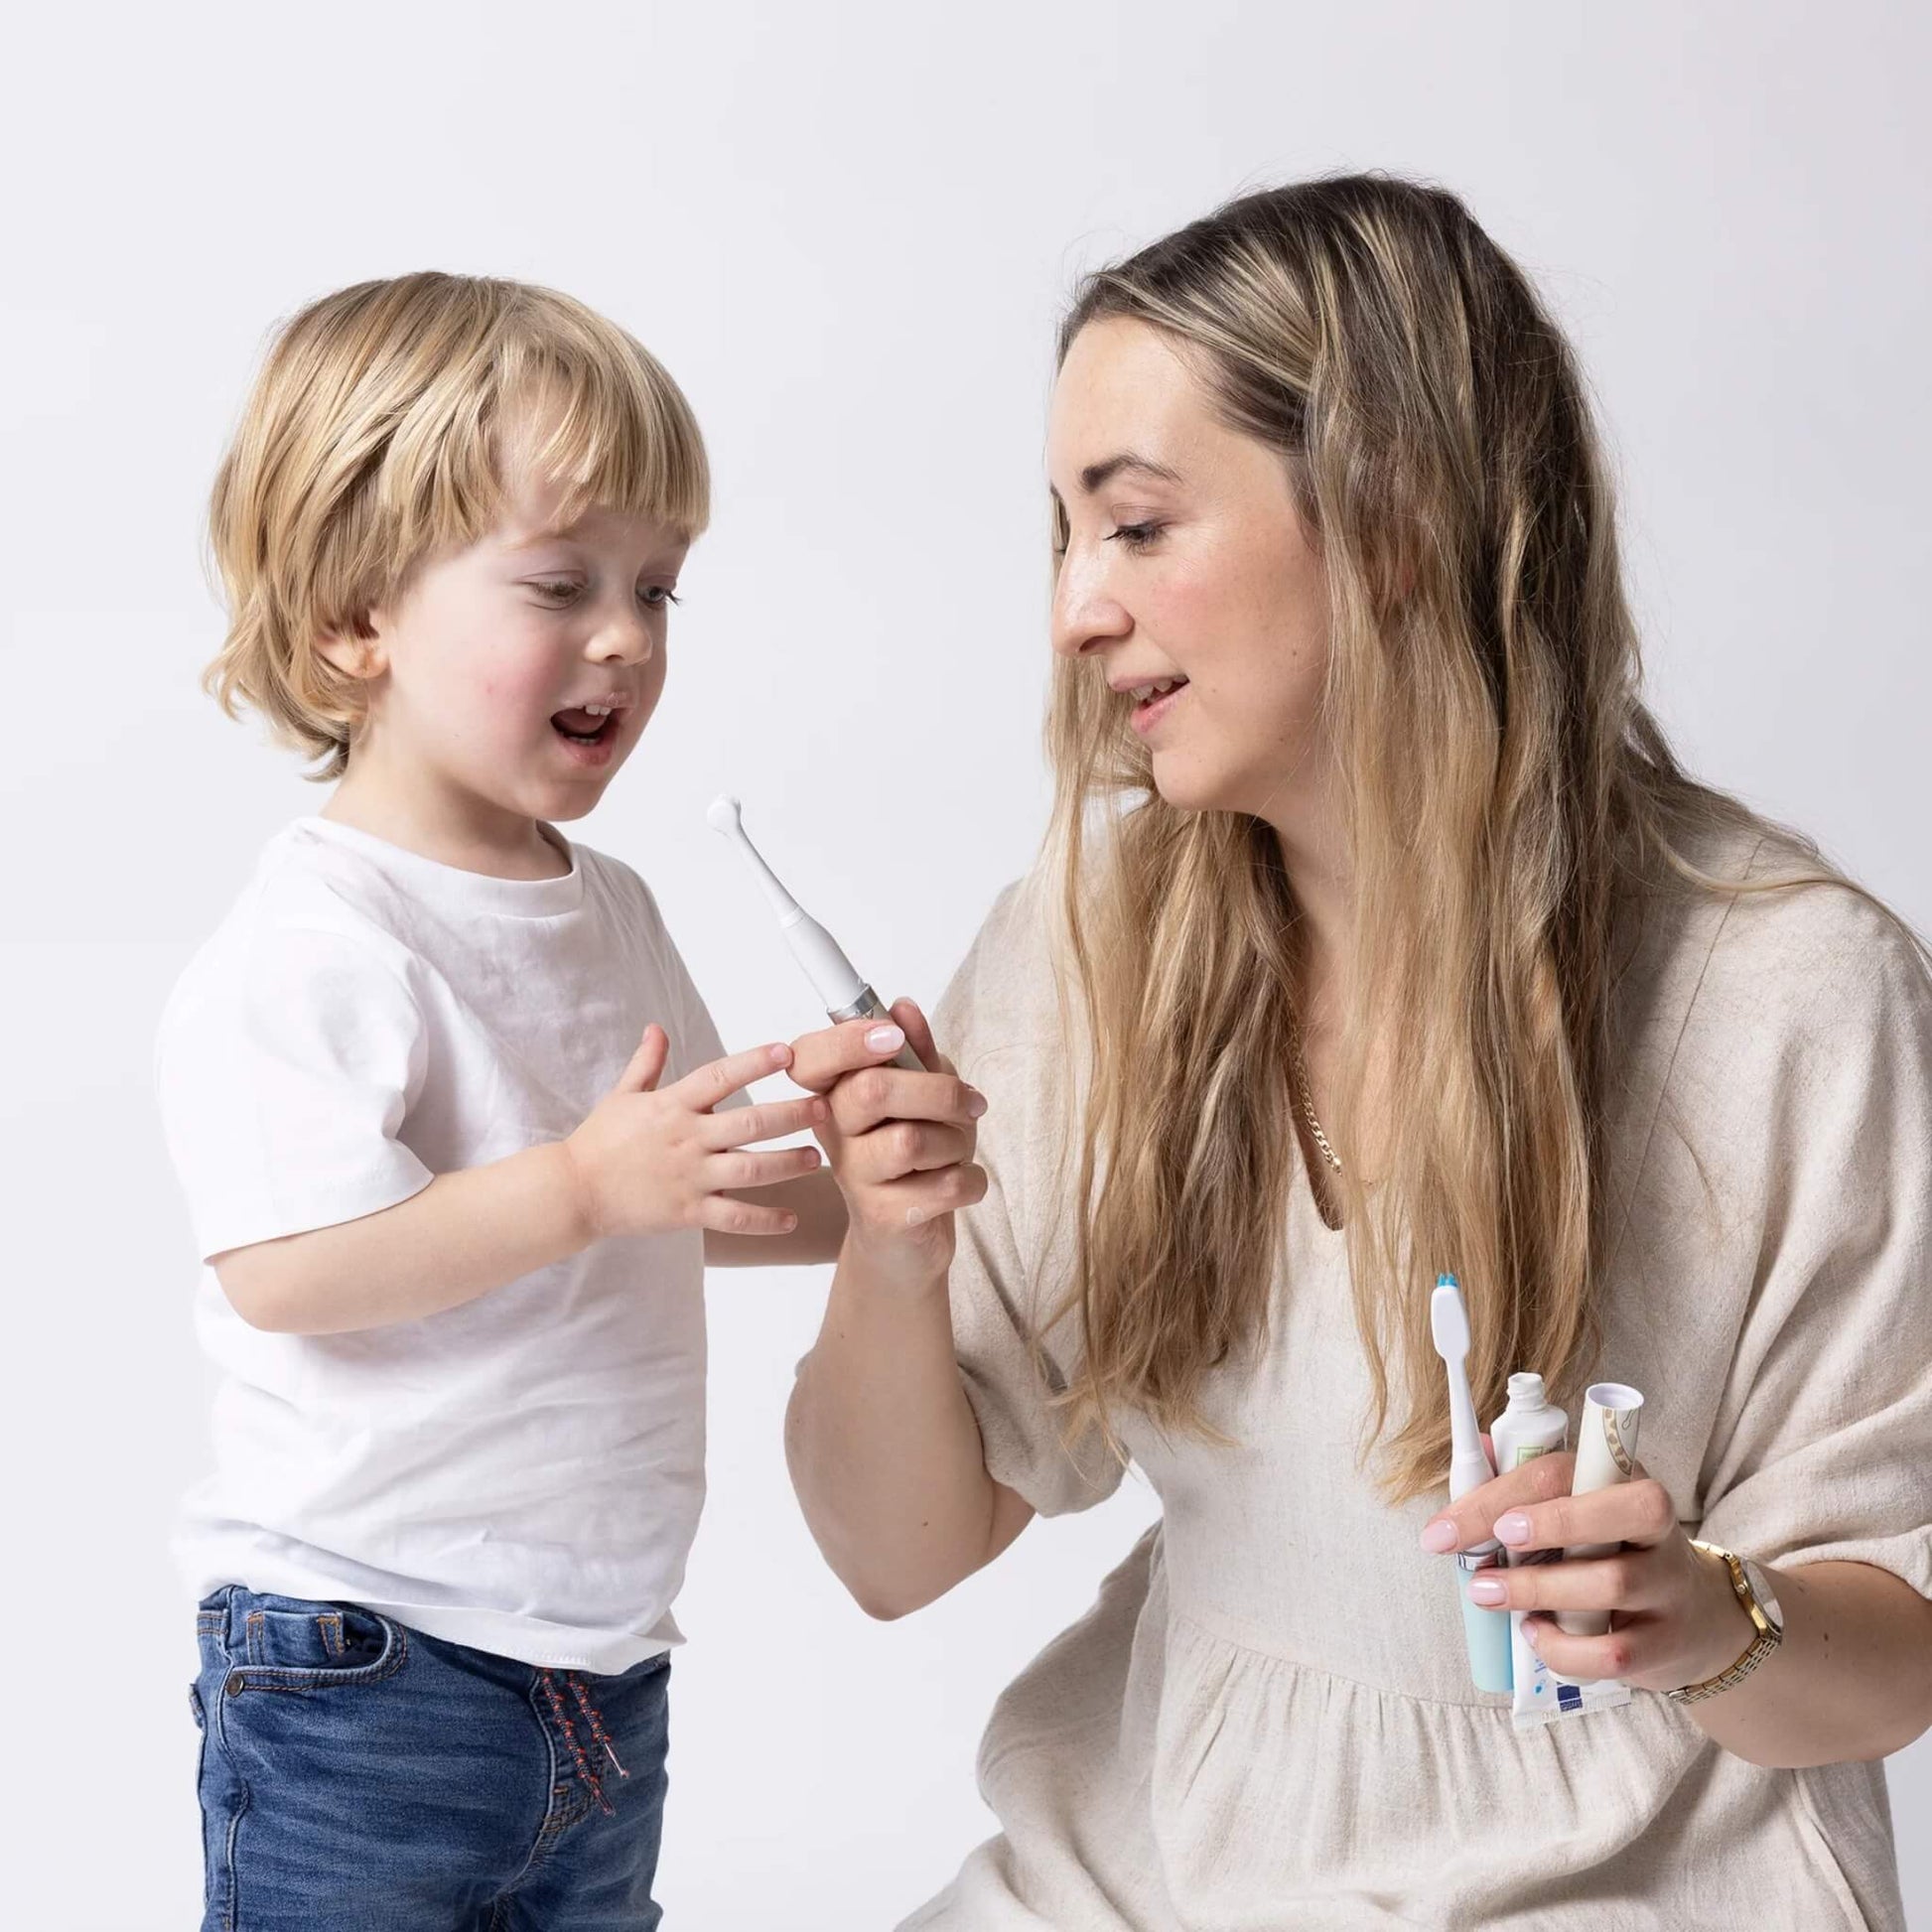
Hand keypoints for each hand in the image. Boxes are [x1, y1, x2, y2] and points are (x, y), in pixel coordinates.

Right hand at [562, 1027, 828, 1241]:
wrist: (573, 1191)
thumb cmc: (599, 1140)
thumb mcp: (622, 1095)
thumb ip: (647, 1062)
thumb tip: (656, 1028)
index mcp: (672, 1105)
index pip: (719, 1076)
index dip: (754, 1063)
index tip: (787, 1052)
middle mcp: (686, 1138)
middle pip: (749, 1124)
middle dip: (790, 1115)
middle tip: (823, 1109)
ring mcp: (689, 1177)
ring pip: (750, 1170)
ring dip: (787, 1163)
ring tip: (816, 1158)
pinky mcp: (687, 1212)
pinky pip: (733, 1217)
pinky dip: (764, 1220)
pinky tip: (791, 1218)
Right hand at [786, 999, 988, 1294]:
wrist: (906, 1241)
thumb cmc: (916, 1157)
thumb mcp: (922, 1096)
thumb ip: (915, 1053)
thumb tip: (902, 1007)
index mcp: (833, 1094)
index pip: (811, 1057)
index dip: (849, 1039)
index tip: (894, 1037)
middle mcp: (833, 1132)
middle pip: (874, 1089)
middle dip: (940, 1092)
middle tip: (969, 1105)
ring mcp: (853, 1176)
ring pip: (912, 1140)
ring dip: (957, 1142)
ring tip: (957, 1152)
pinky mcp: (882, 1216)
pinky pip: (945, 1185)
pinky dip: (972, 1181)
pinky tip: (962, 1186)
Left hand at [1418, 1451, 1756, 1690]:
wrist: (1697, 1619)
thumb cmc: (1615, 1551)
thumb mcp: (1582, 1508)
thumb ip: (1529, 1485)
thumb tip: (1478, 1454)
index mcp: (1624, 1482)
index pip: (1561, 1473)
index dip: (1502, 1495)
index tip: (1450, 1527)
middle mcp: (1658, 1530)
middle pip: (1620, 1514)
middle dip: (1550, 1525)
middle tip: (1491, 1549)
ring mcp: (1667, 1588)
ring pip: (1611, 1584)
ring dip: (1537, 1591)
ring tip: (1489, 1594)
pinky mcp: (1665, 1646)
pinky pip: (1613, 1653)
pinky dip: (1563, 1649)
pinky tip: (1534, 1635)